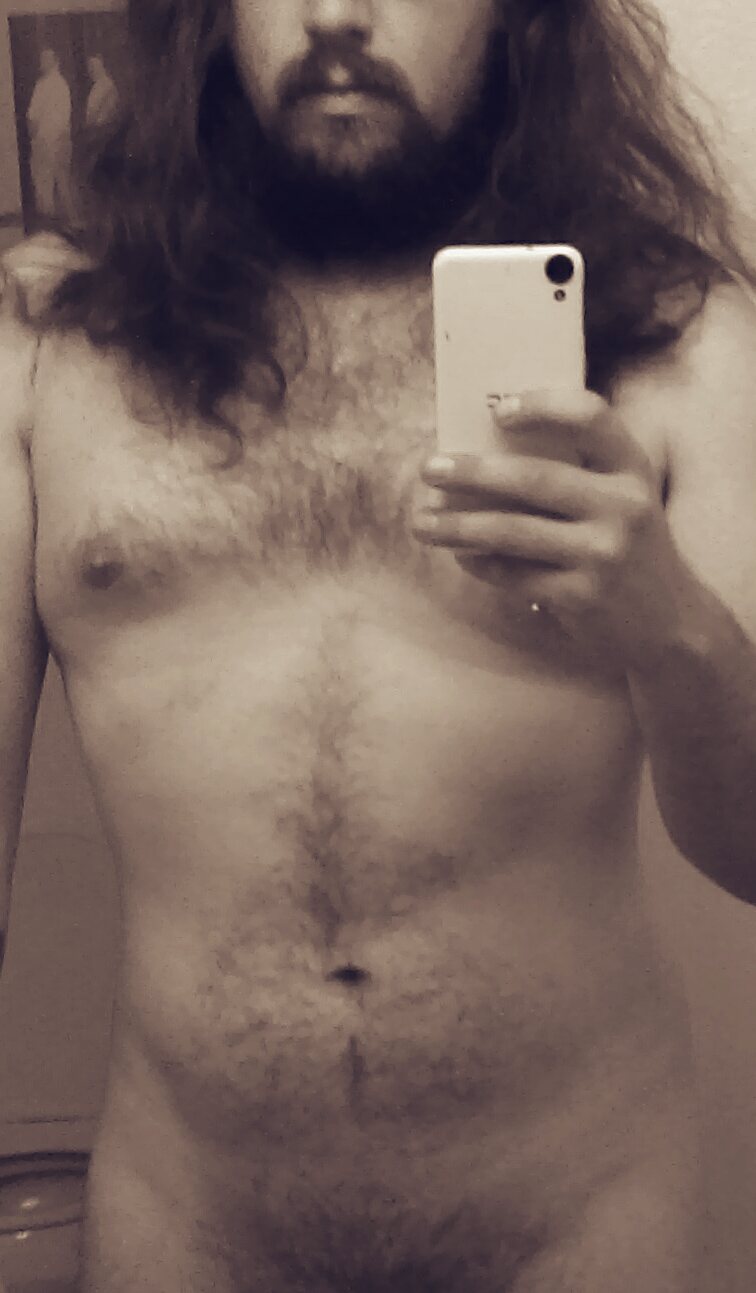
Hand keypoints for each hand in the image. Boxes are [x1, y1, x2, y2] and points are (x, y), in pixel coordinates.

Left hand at [413, 390, 699, 669]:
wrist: (673, 625)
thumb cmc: (630, 550)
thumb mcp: (624, 500)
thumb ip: (580, 472)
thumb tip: (489, 448)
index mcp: (632, 470)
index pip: (591, 417)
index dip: (543, 406)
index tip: (498, 409)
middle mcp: (623, 507)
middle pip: (533, 477)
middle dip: (471, 472)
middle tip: (429, 469)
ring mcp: (602, 554)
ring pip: (511, 531)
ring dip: (456, 525)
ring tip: (421, 522)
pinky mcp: (581, 596)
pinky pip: (513, 574)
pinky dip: (479, 564)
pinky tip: (460, 556)